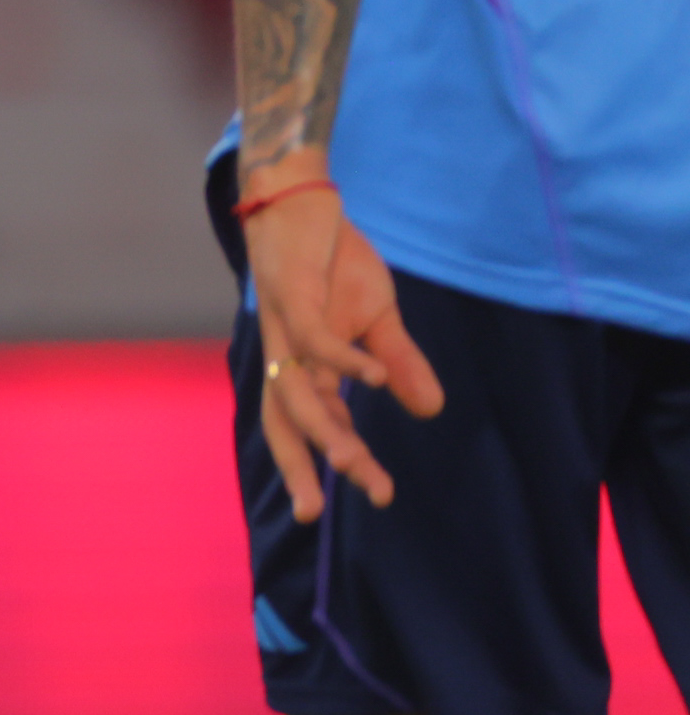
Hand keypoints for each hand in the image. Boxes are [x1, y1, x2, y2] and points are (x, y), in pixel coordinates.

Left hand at [249, 176, 442, 521]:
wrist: (300, 200)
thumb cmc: (332, 261)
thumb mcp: (376, 316)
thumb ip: (399, 363)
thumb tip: (429, 412)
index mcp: (307, 366)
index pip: (323, 427)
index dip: (345, 461)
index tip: (380, 494)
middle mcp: (288, 356)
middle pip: (289, 424)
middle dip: (304, 468)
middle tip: (318, 514)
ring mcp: (285, 329)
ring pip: (295, 391)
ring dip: (322, 428)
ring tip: (350, 462)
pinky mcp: (293, 295)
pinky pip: (315, 338)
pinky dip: (344, 360)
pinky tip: (373, 380)